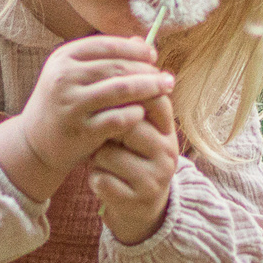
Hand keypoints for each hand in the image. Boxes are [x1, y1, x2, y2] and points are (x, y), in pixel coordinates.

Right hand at [0, 36, 171, 203]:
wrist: (35, 142)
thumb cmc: (64, 104)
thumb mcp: (75, 76)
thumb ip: (105, 59)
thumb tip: (141, 41)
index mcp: (63, 58)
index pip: (107, 45)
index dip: (134, 50)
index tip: (153, 56)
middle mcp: (64, 78)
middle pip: (117, 67)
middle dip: (147, 71)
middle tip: (166, 77)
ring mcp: (71, 104)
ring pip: (120, 90)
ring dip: (149, 89)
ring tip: (165, 91)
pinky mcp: (80, 130)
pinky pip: (117, 119)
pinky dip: (135, 114)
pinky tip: (143, 113)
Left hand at [91, 90, 179, 244]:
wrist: (143, 206)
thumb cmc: (134, 157)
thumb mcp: (141, 131)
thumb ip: (134, 103)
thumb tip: (122, 56)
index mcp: (168, 132)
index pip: (153, 101)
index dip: (126, 97)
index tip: (107, 100)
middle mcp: (167, 154)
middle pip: (125, 126)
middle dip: (105, 129)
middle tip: (101, 135)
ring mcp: (153, 179)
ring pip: (107, 154)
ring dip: (96, 156)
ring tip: (102, 159)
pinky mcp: (135, 201)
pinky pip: (101, 180)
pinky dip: (94, 178)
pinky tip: (101, 178)